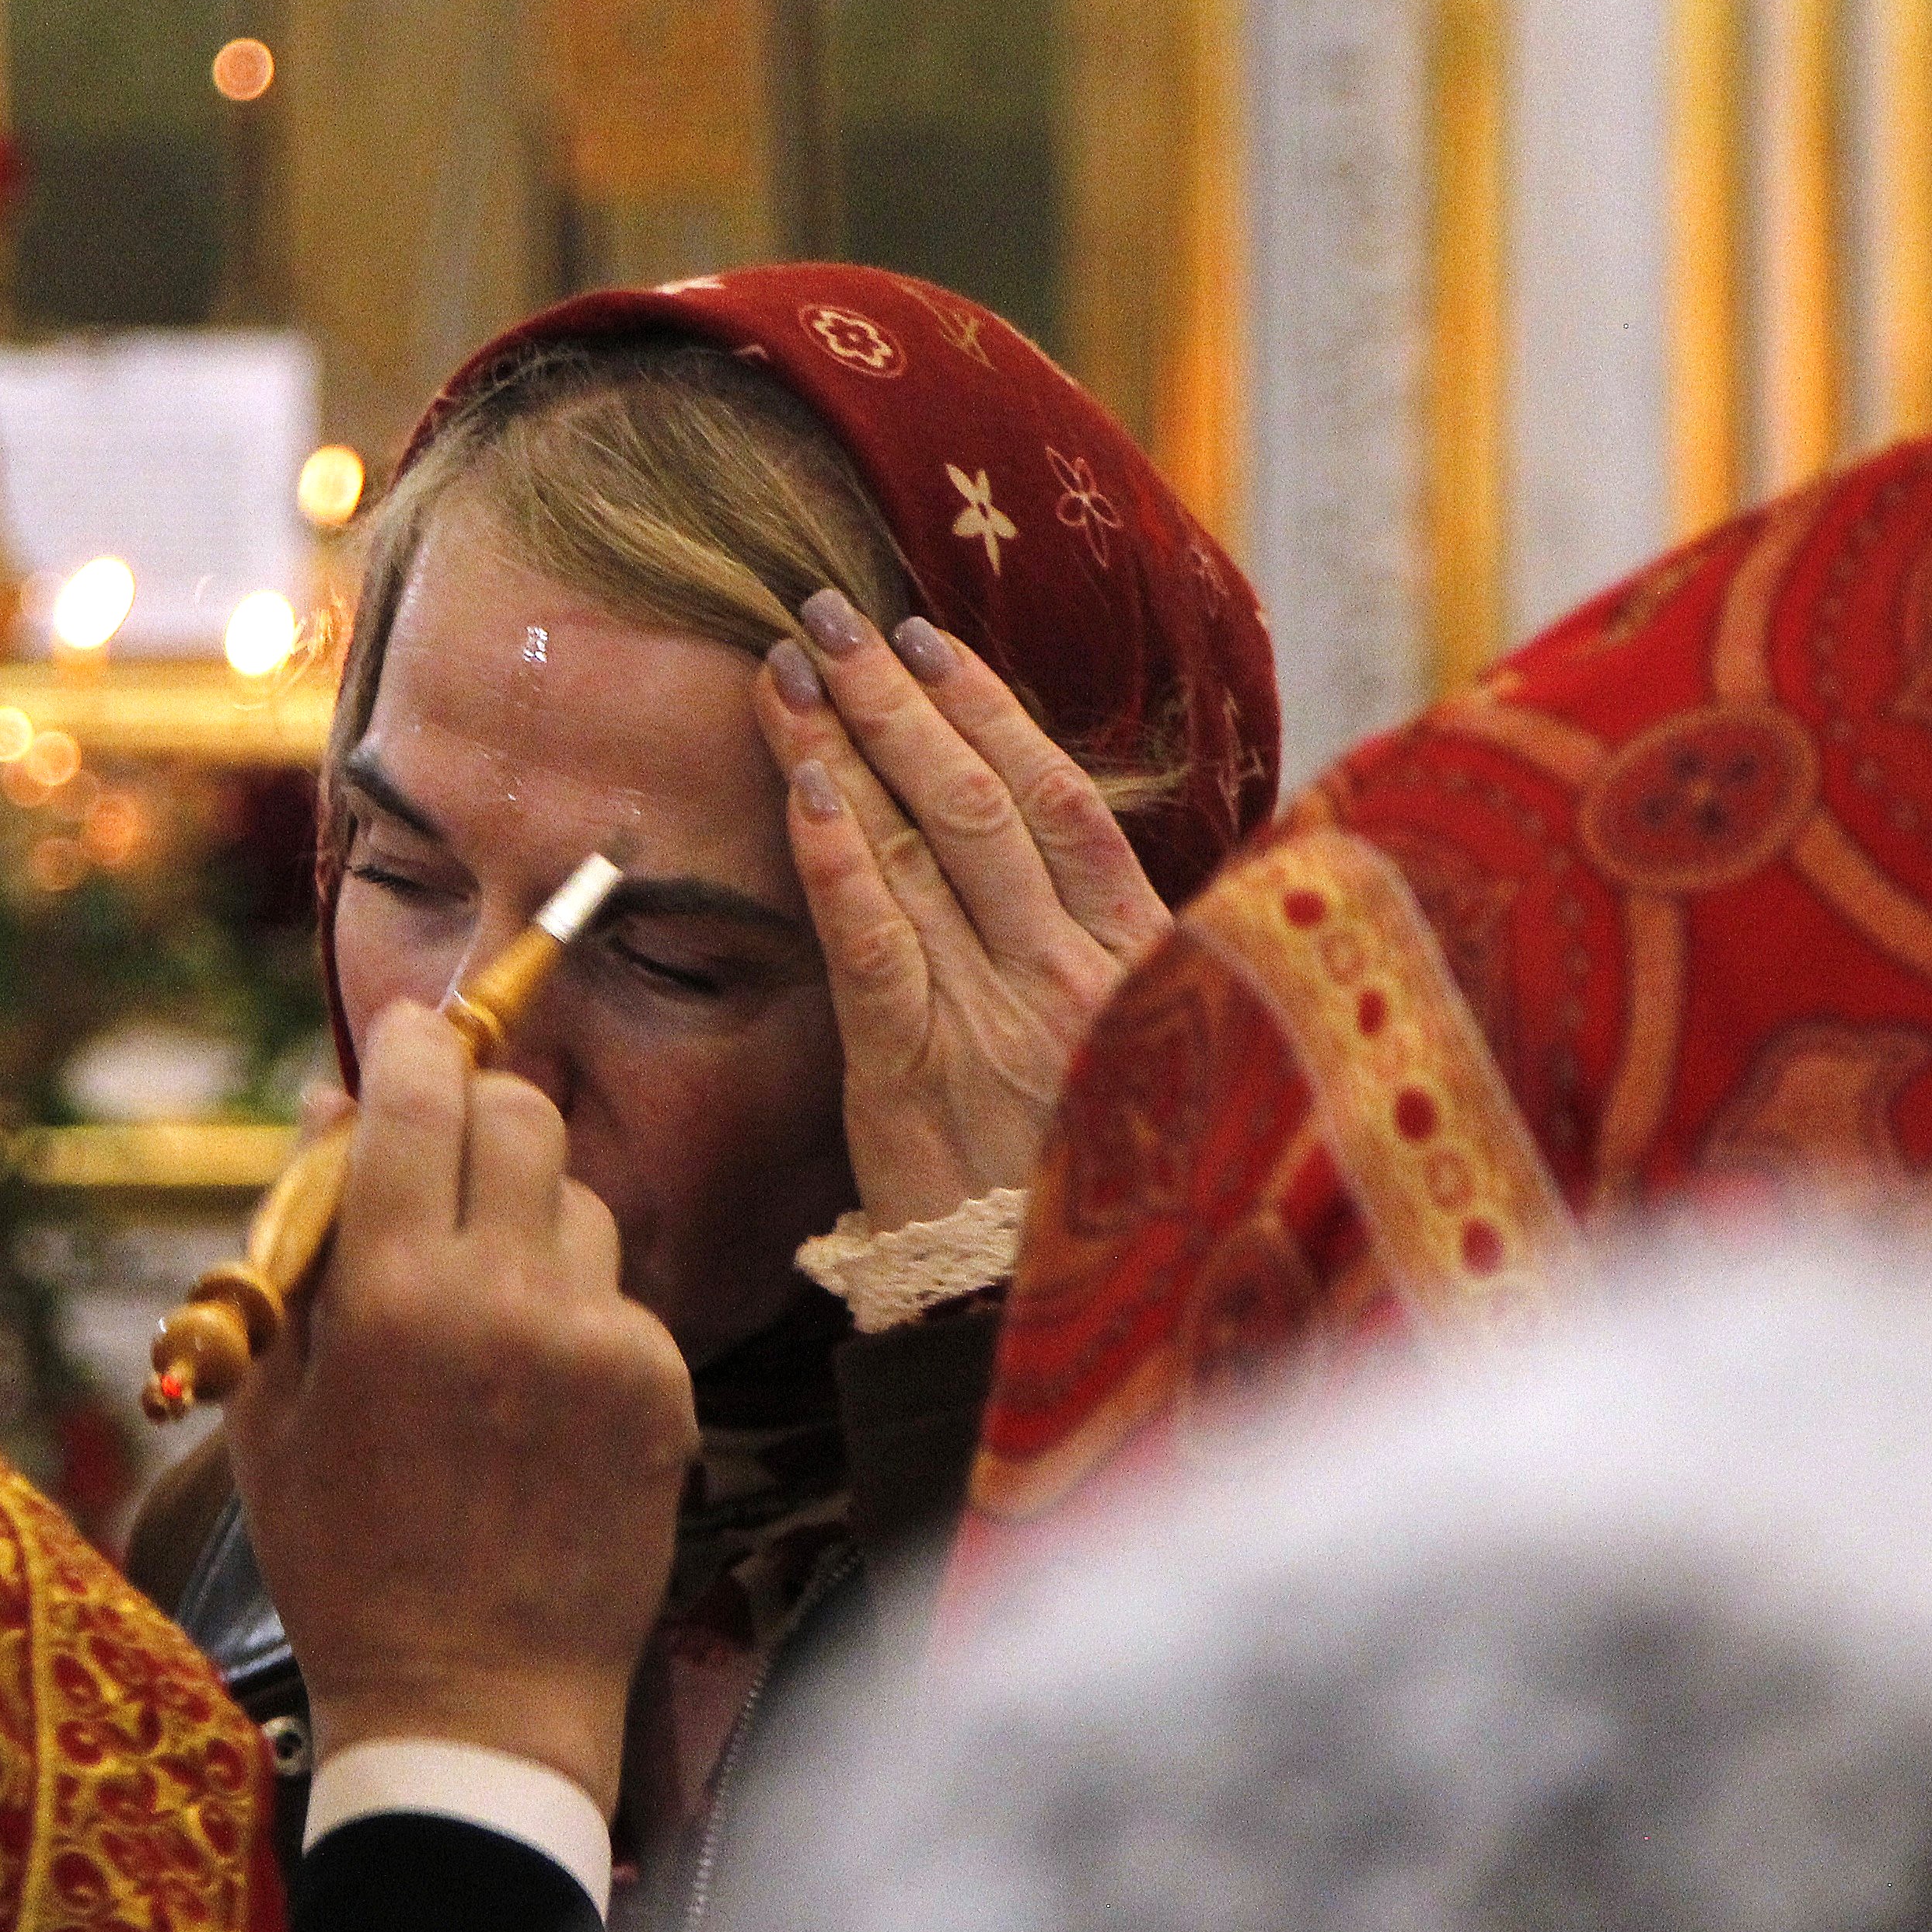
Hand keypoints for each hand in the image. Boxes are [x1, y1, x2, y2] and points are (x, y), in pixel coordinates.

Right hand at [228, 1000, 696, 1817]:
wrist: (474, 1704)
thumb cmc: (344, 1559)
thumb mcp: (272, 1405)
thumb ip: (295, 1242)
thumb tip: (330, 1104)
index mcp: (389, 1296)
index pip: (418, 1094)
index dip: (411, 1045)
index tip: (407, 1036)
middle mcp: (503, 1299)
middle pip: (521, 1111)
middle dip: (480, 1107)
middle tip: (445, 1151)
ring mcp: (595, 1341)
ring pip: (578, 1197)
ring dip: (529, 1216)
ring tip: (483, 1310)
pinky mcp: (661, 1385)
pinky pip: (617, 1293)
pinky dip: (576, 1311)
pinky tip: (535, 1393)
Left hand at [758, 589, 1175, 1231]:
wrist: (1042, 1317)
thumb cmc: (1083, 1194)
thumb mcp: (1143, 1066)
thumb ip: (1109, 967)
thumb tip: (1048, 869)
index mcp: (1138, 964)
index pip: (1062, 803)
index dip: (991, 710)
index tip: (929, 639)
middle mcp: (1075, 974)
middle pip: (984, 801)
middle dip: (898, 698)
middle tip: (830, 614)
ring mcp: (999, 1019)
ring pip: (923, 848)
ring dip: (847, 745)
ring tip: (788, 668)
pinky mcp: (917, 1073)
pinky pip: (874, 941)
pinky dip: (836, 856)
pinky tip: (800, 786)